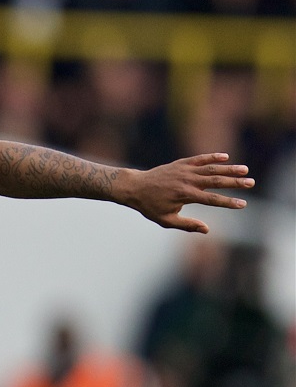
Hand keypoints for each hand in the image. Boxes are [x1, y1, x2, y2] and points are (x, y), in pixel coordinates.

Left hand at [125, 153, 252, 232]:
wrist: (134, 187)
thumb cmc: (150, 206)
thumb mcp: (166, 220)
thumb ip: (187, 224)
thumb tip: (207, 229)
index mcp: (185, 196)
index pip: (212, 200)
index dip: (228, 202)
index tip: (243, 204)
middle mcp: (186, 181)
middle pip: (216, 181)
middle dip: (235, 182)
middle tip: (251, 183)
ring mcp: (184, 170)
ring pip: (210, 168)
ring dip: (229, 168)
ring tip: (245, 170)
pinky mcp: (180, 163)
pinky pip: (199, 159)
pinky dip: (212, 157)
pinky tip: (225, 157)